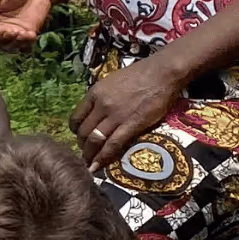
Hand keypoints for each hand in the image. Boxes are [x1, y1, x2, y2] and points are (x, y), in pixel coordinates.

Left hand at [70, 56, 188, 170]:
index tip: (79, 137)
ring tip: (89, 164)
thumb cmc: (140, 74)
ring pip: (95, 140)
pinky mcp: (131, 125)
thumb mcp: (112, 81)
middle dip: (82, 145)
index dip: (75, 131)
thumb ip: (102, 96)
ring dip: (90, 154)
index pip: (76, 117)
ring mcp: (116, 116)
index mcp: (95, 93)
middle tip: (85, 153)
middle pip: (84, 132)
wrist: (162, 72)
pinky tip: (98, 166)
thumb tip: (96, 109)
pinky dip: (103, 158)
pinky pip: (113, 144)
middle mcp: (101, 105)